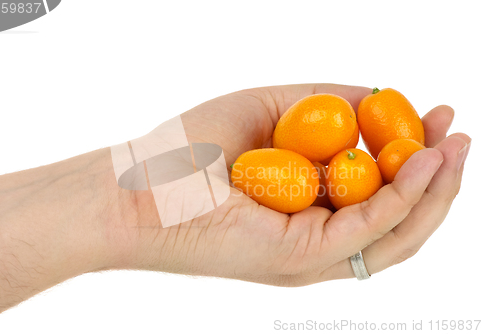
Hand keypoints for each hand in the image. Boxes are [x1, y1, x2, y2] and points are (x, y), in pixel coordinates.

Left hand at [114, 84, 470, 285]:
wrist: (139, 185)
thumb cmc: (191, 148)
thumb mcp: (268, 110)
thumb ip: (321, 104)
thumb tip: (376, 96)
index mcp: (306, 208)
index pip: (375, 193)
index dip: (411, 158)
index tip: (432, 117)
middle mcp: (314, 237)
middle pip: (396, 218)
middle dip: (435, 177)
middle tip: (458, 133)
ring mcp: (310, 254)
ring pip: (395, 234)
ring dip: (434, 191)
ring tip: (457, 146)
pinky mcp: (301, 258)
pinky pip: (369, 229)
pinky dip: (403, 197)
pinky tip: (425, 159)